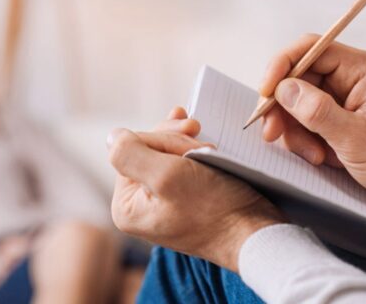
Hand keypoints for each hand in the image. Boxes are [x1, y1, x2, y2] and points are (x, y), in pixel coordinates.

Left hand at [108, 122, 284, 271]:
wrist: (255, 232)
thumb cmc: (215, 208)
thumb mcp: (167, 176)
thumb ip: (130, 154)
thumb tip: (111, 136)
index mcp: (126, 206)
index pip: (131, 150)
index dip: (161, 139)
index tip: (190, 138)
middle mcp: (139, 206)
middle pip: (146, 151)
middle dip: (174, 140)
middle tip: (199, 134)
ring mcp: (160, 202)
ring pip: (164, 154)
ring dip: (185, 143)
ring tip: (208, 146)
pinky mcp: (181, 198)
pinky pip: (178, 164)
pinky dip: (190, 150)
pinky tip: (199, 140)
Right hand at [261, 34, 365, 207]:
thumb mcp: (358, 140)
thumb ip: (319, 112)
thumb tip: (284, 89)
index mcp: (361, 71)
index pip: (311, 49)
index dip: (282, 65)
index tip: (265, 91)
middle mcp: (348, 79)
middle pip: (296, 77)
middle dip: (281, 107)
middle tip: (272, 132)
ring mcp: (338, 99)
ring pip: (293, 102)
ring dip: (292, 130)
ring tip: (311, 154)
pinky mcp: (330, 118)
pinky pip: (299, 120)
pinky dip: (299, 139)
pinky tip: (316, 156)